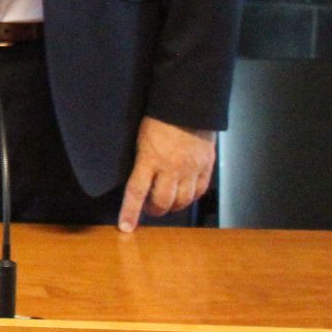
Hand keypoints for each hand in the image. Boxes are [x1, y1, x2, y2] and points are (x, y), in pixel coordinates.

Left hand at [117, 115, 215, 230]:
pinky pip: (199, 191)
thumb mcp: (141, 136)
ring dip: (173, 206)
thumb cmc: (160, 116)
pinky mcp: (206, 167)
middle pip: (162, 201)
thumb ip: (141, 159)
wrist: (189, 104)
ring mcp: (191, 169)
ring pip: (182, 201)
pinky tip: (185, 196)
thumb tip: (137, 177)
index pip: (136, 191)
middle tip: (150, 209)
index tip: (125, 227)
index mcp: (149, 158)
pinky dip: (191, 198)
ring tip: (167, 203)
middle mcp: (171, 168)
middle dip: (154, 210)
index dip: (130, 211)